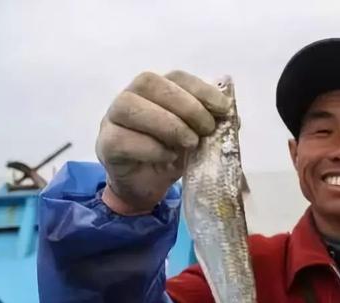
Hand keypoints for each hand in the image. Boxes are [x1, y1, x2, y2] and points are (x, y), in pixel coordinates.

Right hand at [96, 70, 230, 214]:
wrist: (145, 187)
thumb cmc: (169, 156)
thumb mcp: (196, 140)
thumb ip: (210, 126)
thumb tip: (233, 117)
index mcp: (154, 91)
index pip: (175, 77)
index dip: (200, 88)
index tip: (222, 108)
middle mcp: (130, 97)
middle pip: (149, 83)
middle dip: (185, 105)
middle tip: (206, 129)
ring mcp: (112, 119)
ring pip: (130, 106)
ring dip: (167, 124)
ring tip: (190, 143)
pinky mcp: (106, 145)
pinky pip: (122, 139)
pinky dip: (151, 147)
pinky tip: (169, 157)